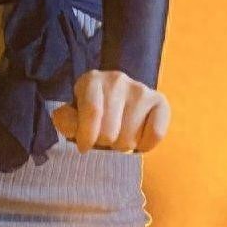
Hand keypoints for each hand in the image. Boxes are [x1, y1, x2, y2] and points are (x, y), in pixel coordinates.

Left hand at [52, 69, 171, 154]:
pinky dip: (145, 145)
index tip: (84, 146)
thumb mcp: (74, 115)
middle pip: (110, 131)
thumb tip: (73, 126)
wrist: (120, 101)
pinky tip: (138, 137)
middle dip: (104, 142)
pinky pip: (155, 134)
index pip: (92, 112)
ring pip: (130, 137)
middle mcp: (117, 80)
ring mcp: (140, 90)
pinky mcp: (160, 101)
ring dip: (123, 145)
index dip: (87, 136)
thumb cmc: (93, 113)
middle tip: (104, 138)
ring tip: (120, 135)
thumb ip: (66, 121)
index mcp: (92, 80)